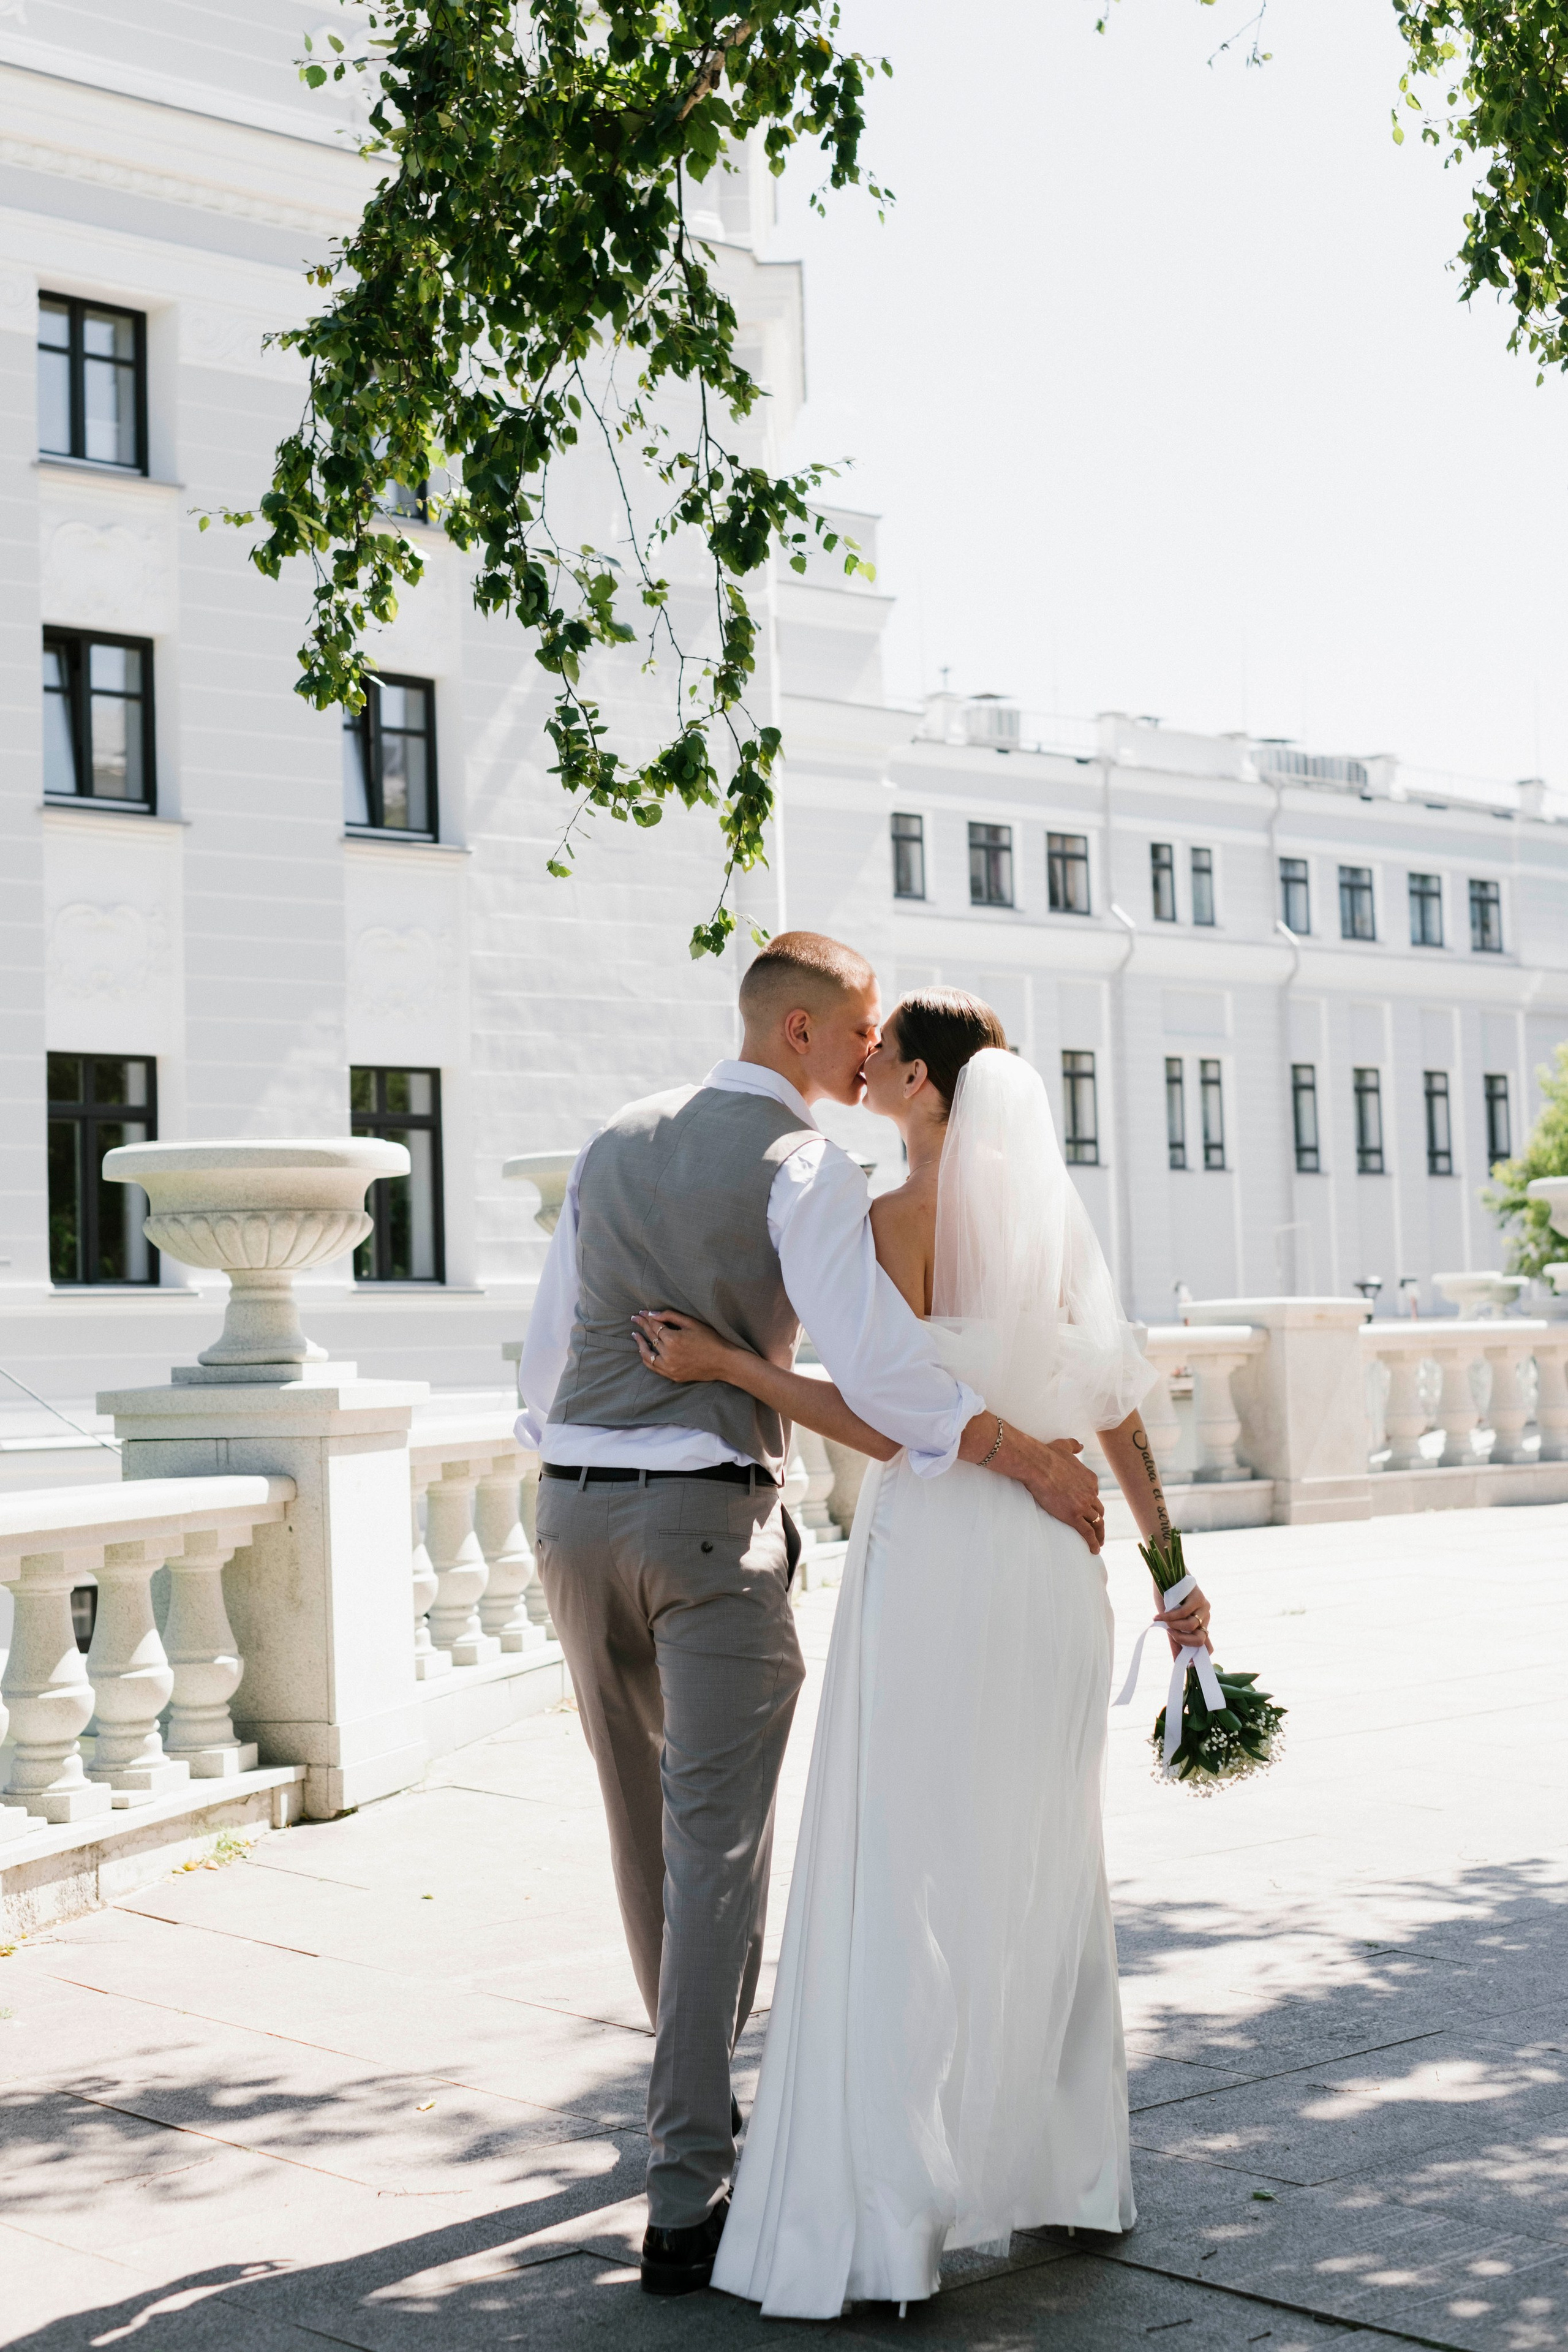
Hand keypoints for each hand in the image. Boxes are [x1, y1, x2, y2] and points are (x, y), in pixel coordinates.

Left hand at [632, 1309, 743, 1386]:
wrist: (724, 1362)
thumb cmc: (711, 1339)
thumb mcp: (692, 1323)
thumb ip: (671, 1316)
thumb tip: (653, 1314)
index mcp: (673, 1339)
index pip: (655, 1326)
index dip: (647, 1318)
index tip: (641, 1312)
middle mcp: (668, 1354)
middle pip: (650, 1337)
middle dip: (642, 1326)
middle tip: (635, 1318)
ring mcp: (669, 1367)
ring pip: (647, 1354)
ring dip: (640, 1343)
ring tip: (636, 1334)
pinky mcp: (672, 1375)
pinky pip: (653, 1367)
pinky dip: (646, 1358)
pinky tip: (644, 1351)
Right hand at [964, 1417, 1105, 1552]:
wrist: (1037, 1465)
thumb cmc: (1047, 1454)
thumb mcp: (1064, 1446)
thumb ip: (1073, 1446)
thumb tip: (1080, 1444)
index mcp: (1089, 1478)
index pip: (1094, 1494)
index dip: (1092, 1503)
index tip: (1089, 1510)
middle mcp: (1090, 1493)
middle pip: (1099, 1510)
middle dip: (1099, 1520)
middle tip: (1098, 1529)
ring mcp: (1083, 1505)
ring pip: (1097, 1523)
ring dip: (1100, 1534)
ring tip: (1099, 1543)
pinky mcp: (1074, 1516)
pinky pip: (1087, 1533)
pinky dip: (1093, 1542)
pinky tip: (1095, 1550)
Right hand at [1156, 1576, 1212, 1658]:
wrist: (1166, 1573)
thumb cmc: (1168, 1598)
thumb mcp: (1171, 1623)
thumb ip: (1176, 1640)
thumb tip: (1177, 1662)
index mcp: (1201, 1625)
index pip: (1208, 1645)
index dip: (1201, 1657)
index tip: (1189, 1664)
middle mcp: (1205, 1617)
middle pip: (1201, 1640)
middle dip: (1183, 1641)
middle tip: (1170, 1634)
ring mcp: (1203, 1607)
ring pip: (1191, 1626)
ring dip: (1174, 1626)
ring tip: (1163, 1621)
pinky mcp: (1197, 1597)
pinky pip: (1183, 1613)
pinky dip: (1168, 1616)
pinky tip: (1158, 1616)